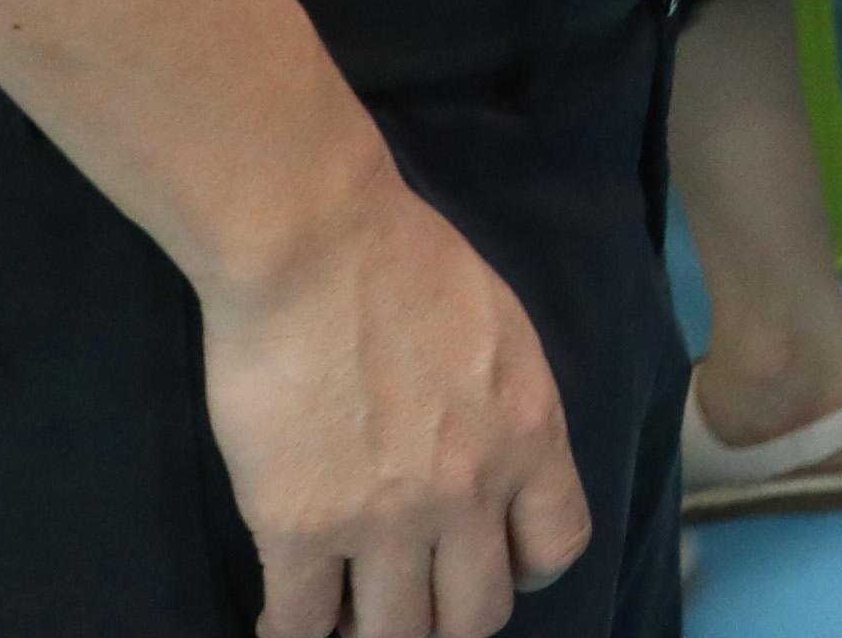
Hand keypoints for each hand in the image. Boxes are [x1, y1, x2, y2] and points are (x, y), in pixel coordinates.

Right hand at [207, 174, 584, 637]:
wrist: (313, 243)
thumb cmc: (404, 262)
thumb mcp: (502, 333)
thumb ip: (507, 410)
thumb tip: (494, 457)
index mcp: (529, 434)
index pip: (559, 546)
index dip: (522, 567)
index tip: (488, 558)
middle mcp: (471, 491)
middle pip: (476, 615)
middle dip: (444, 615)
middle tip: (411, 594)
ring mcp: (386, 518)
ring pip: (394, 635)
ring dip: (372, 629)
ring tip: (347, 608)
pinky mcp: (300, 527)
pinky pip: (301, 625)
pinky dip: (291, 634)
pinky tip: (282, 617)